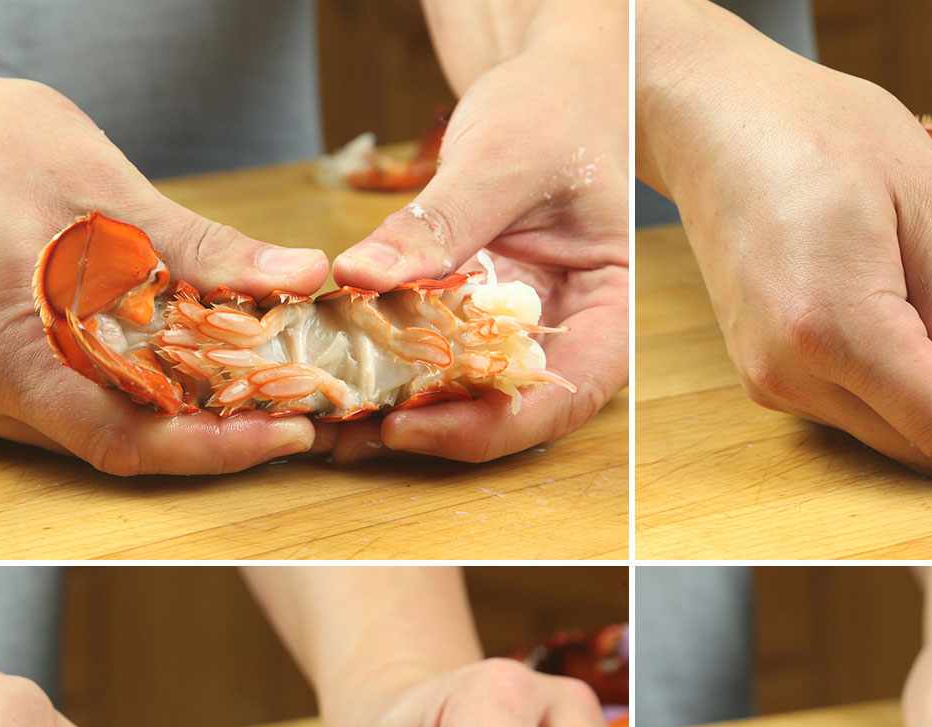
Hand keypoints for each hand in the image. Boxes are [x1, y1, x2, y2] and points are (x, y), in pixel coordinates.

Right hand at [0, 59, 331, 474]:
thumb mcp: (109, 191)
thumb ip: (208, 252)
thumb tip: (302, 276)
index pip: (125, 440)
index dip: (218, 448)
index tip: (289, 431)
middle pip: (117, 443)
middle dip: (212, 430)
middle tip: (293, 405)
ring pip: (98, 427)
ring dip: (179, 411)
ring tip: (257, 385)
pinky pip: (75, 400)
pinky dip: (139, 388)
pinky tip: (192, 364)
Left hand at [320, 8, 627, 463]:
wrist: (550, 87)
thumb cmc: (556, 112)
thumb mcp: (502, 159)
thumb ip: (440, 223)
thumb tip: (361, 275)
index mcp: (607, 314)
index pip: (560, 398)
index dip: (487, 427)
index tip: (410, 426)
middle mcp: (565, 339)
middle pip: (505, 413)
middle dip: (425, 431)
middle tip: (345, 432)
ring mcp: (515, 333)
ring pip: (461, 396)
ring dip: (394, 411)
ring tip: (324, 417)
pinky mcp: (470, 319)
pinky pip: (430, 355)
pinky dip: (384, 367)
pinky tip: (330, 370)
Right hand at [636, 1, 931, 473]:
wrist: (719, 122)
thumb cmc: (823, 134)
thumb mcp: (924, 205)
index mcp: (837, 326)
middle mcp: (793, 372)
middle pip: (919, 444)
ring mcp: (772, 380)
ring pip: (887, 436)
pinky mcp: (763, 375)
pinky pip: (853, 412)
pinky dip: (904, 398)